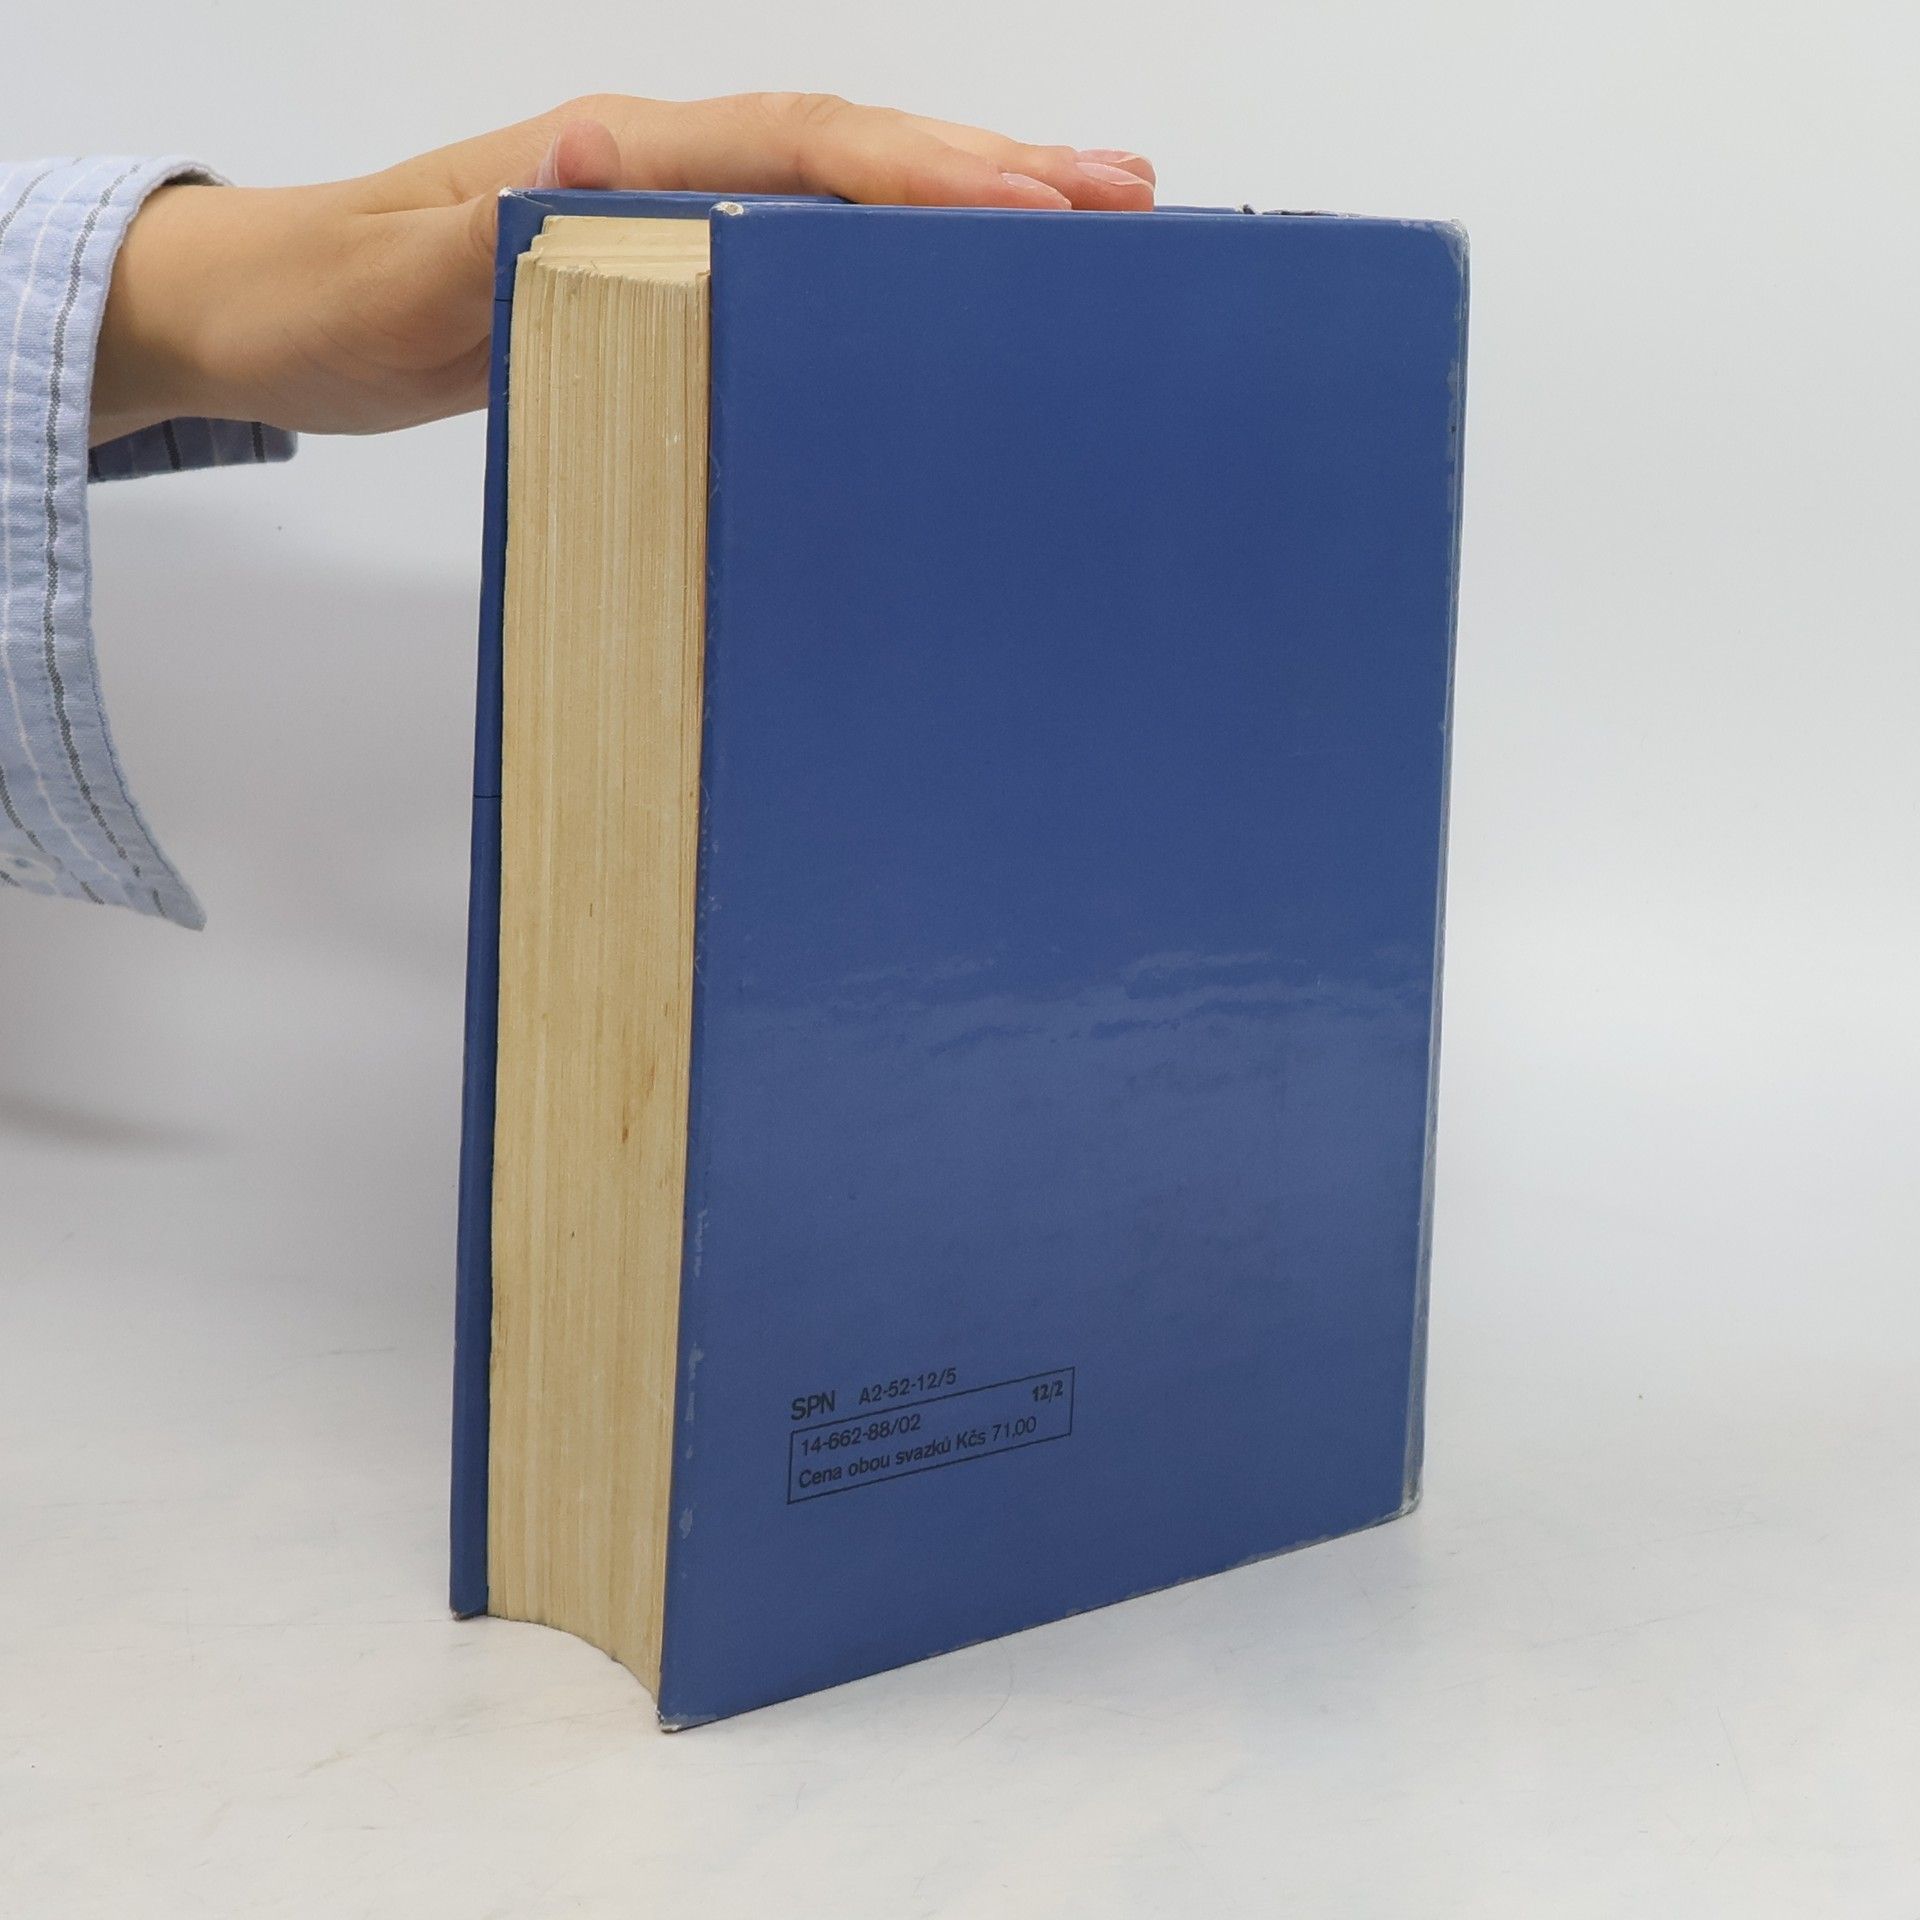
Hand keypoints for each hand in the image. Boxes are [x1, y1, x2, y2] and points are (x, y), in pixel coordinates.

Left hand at [91, 94, 1155, 443]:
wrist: (265, 306)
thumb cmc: (328, 300)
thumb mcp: (401, 283)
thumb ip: (503, 234)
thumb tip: (607, 182)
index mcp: (610, 153)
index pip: (798, 151)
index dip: (918, 175)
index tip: (1032, 208)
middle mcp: (654, 160)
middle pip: (851, 144)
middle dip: (989, 166)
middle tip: (1122, 198)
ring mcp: (666, 203)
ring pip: (839, 183)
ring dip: (959, 189)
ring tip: (1084, 214)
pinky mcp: (665, 259)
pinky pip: (801, 241)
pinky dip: (887, 248)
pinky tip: (942, 280)